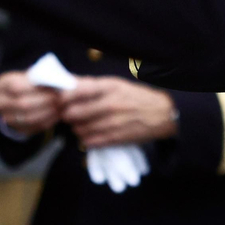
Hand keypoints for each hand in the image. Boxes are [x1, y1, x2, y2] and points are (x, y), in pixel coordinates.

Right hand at [0, 71, 63, 135]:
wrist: (25, 95)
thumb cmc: (33, 81)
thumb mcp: (34, 74)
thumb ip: (42, 76)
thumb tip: (56, 82)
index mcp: (3, 83)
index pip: (16, 87)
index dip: (36, 89)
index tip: (53, 87)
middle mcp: (0, 101)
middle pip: (22, 104)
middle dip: (44, 101)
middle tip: (60, 98)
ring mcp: (6, 117)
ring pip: (28, 118)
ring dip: (47, 113)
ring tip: (60, 106)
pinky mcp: (17, 128)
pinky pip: (33, 127)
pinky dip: (47, 121)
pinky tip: (57, 115)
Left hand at [60, 76, 177, 147]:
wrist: (163, 114)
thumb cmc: (136, 96)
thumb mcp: (116, 84)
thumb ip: (91, 84)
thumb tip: (66, 82)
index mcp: (109, 86)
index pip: (74, 91)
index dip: (62, 97)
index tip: (61, 100)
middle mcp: (109, 103)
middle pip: (72, 113)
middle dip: (67, 115)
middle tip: (70, 114)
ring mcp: (112, 122)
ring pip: (78, 129)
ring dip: (76, 128)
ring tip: (82, 124)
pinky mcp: (115, 138)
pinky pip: (89, 141)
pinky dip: (86, 139)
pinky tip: (91, 133)